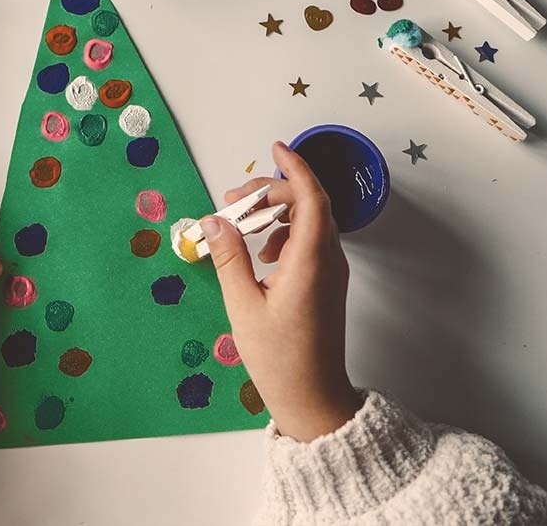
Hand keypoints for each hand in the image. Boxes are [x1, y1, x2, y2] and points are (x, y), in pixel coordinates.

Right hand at [204, 141, 363, 441]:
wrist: (313, 397)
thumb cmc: (278, 357)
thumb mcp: (243, 305)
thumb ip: (229, 257)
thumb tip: (214, 219)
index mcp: (310, 262)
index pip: (311, 199)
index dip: (295, 168)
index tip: (275, 148)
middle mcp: (328, 261)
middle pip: (308, 205)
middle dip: (271, 193)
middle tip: (233, 201)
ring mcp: (331, 272)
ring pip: (310, 222)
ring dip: (277, 213)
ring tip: (241, 224)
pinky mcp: (326, 283)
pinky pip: (310, 242)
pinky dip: (284, 233)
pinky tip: (260, 252)